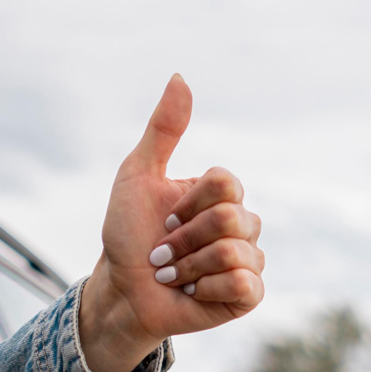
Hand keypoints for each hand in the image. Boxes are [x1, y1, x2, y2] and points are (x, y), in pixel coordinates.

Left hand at [80, 74, 264, 371]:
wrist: (122, 291)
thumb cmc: (128, 237)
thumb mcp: (137, 176)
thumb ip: (163, 129)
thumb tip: (180, 76)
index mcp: (221, 196)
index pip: (226, 182)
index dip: (188, 203)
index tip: (164, 219)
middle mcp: (241, 224)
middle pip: (231, 218)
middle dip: (184, 239)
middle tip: (163, 254)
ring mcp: (248, 259)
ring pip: (234, 252)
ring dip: (189, 267)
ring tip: (174, 276)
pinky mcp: (248, 294)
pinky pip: (244, 283)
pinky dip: (209, 288)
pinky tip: (194, 293)